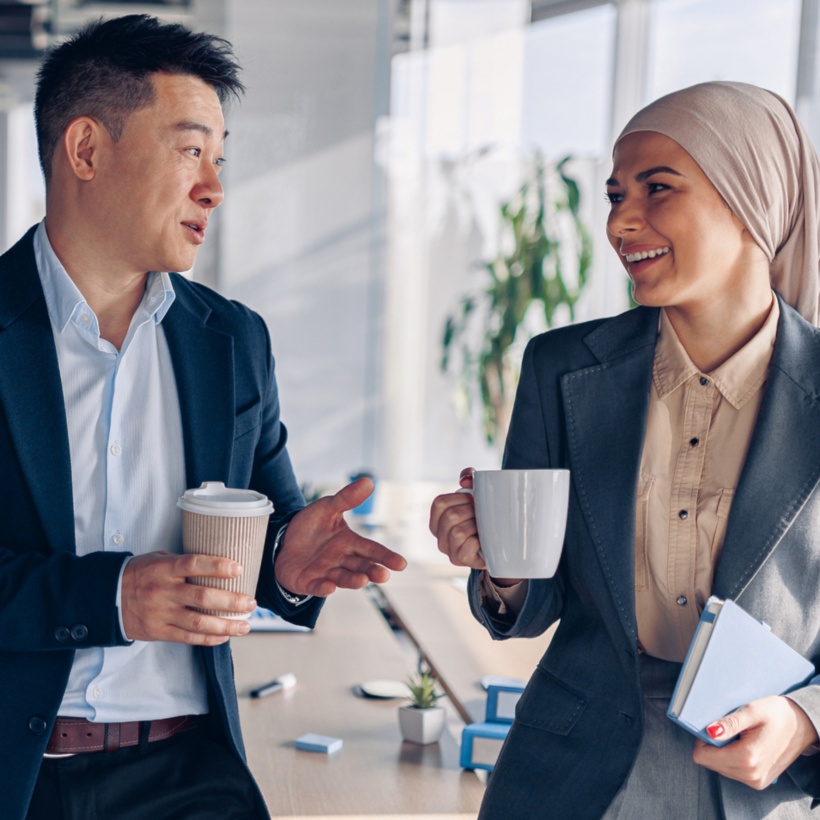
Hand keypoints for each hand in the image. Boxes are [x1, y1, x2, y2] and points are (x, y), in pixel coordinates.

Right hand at [121, 552, 256, 644]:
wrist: (108, 598)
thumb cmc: (140, 574)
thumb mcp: (158, 559)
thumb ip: (183, 562)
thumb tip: (215, 563)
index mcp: (165, 569)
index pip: (193, 564)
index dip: (217, 566)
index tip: (238, 568)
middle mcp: (164, 592)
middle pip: (202, 597)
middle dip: (231, 601)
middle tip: (251, 603)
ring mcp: (162, 614)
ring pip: (198, 621)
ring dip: (225, 625)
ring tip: (245, 625)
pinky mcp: (159, 632)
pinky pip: (188, 637)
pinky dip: (209, 638)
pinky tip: (225, 635)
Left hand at [274, 477, 406, 596]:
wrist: (283, 539)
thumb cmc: (311, 526)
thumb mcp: (327, 508)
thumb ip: (346, 498)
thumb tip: (368, 481)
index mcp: (350, 543)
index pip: (371, 550)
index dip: (386, 557)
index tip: (401, 564)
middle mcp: (341, 560)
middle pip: (361, 566)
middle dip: (372, 572)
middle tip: (383, 575)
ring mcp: (326, 573)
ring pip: (342, 578)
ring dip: (353, 581)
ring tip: (363, 580)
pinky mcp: (308, 582)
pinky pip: (317, 586)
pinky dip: (323, 588)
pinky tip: (330, 588)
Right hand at [429, 468, 521, 585]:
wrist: (502, 544)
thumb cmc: (485, 517)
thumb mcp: (477, 495)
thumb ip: (470, 478)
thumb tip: (465, 480)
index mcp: (438, 519)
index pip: (439, 503)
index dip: (459, 497)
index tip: (474, 498)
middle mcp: (439, 536)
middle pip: (450, 516)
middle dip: (471, 511)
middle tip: (481, 514)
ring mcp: (448, 550)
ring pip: (458, 532)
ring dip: (475, 526)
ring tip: (482, 528)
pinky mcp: (460, 560)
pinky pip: (467, 547)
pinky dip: (479, 541)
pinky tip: (483, 541)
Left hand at [692, 695, 818, 788]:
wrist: (802, 726)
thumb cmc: (777, 714)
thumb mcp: (751, 711)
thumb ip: (729, 723)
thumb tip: (708, 732)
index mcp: (747, 758)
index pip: (702, 757)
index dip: (701, 740)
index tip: (713, 728)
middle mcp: (751, 775)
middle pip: (710, 763)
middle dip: (713, 746)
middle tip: (728, 730)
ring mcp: (755, 781)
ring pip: (720, 768)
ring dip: (723, 752)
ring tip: (739, 736)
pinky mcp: (759, 782)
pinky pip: (732, 772)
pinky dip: (732, 758)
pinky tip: (744, 744)